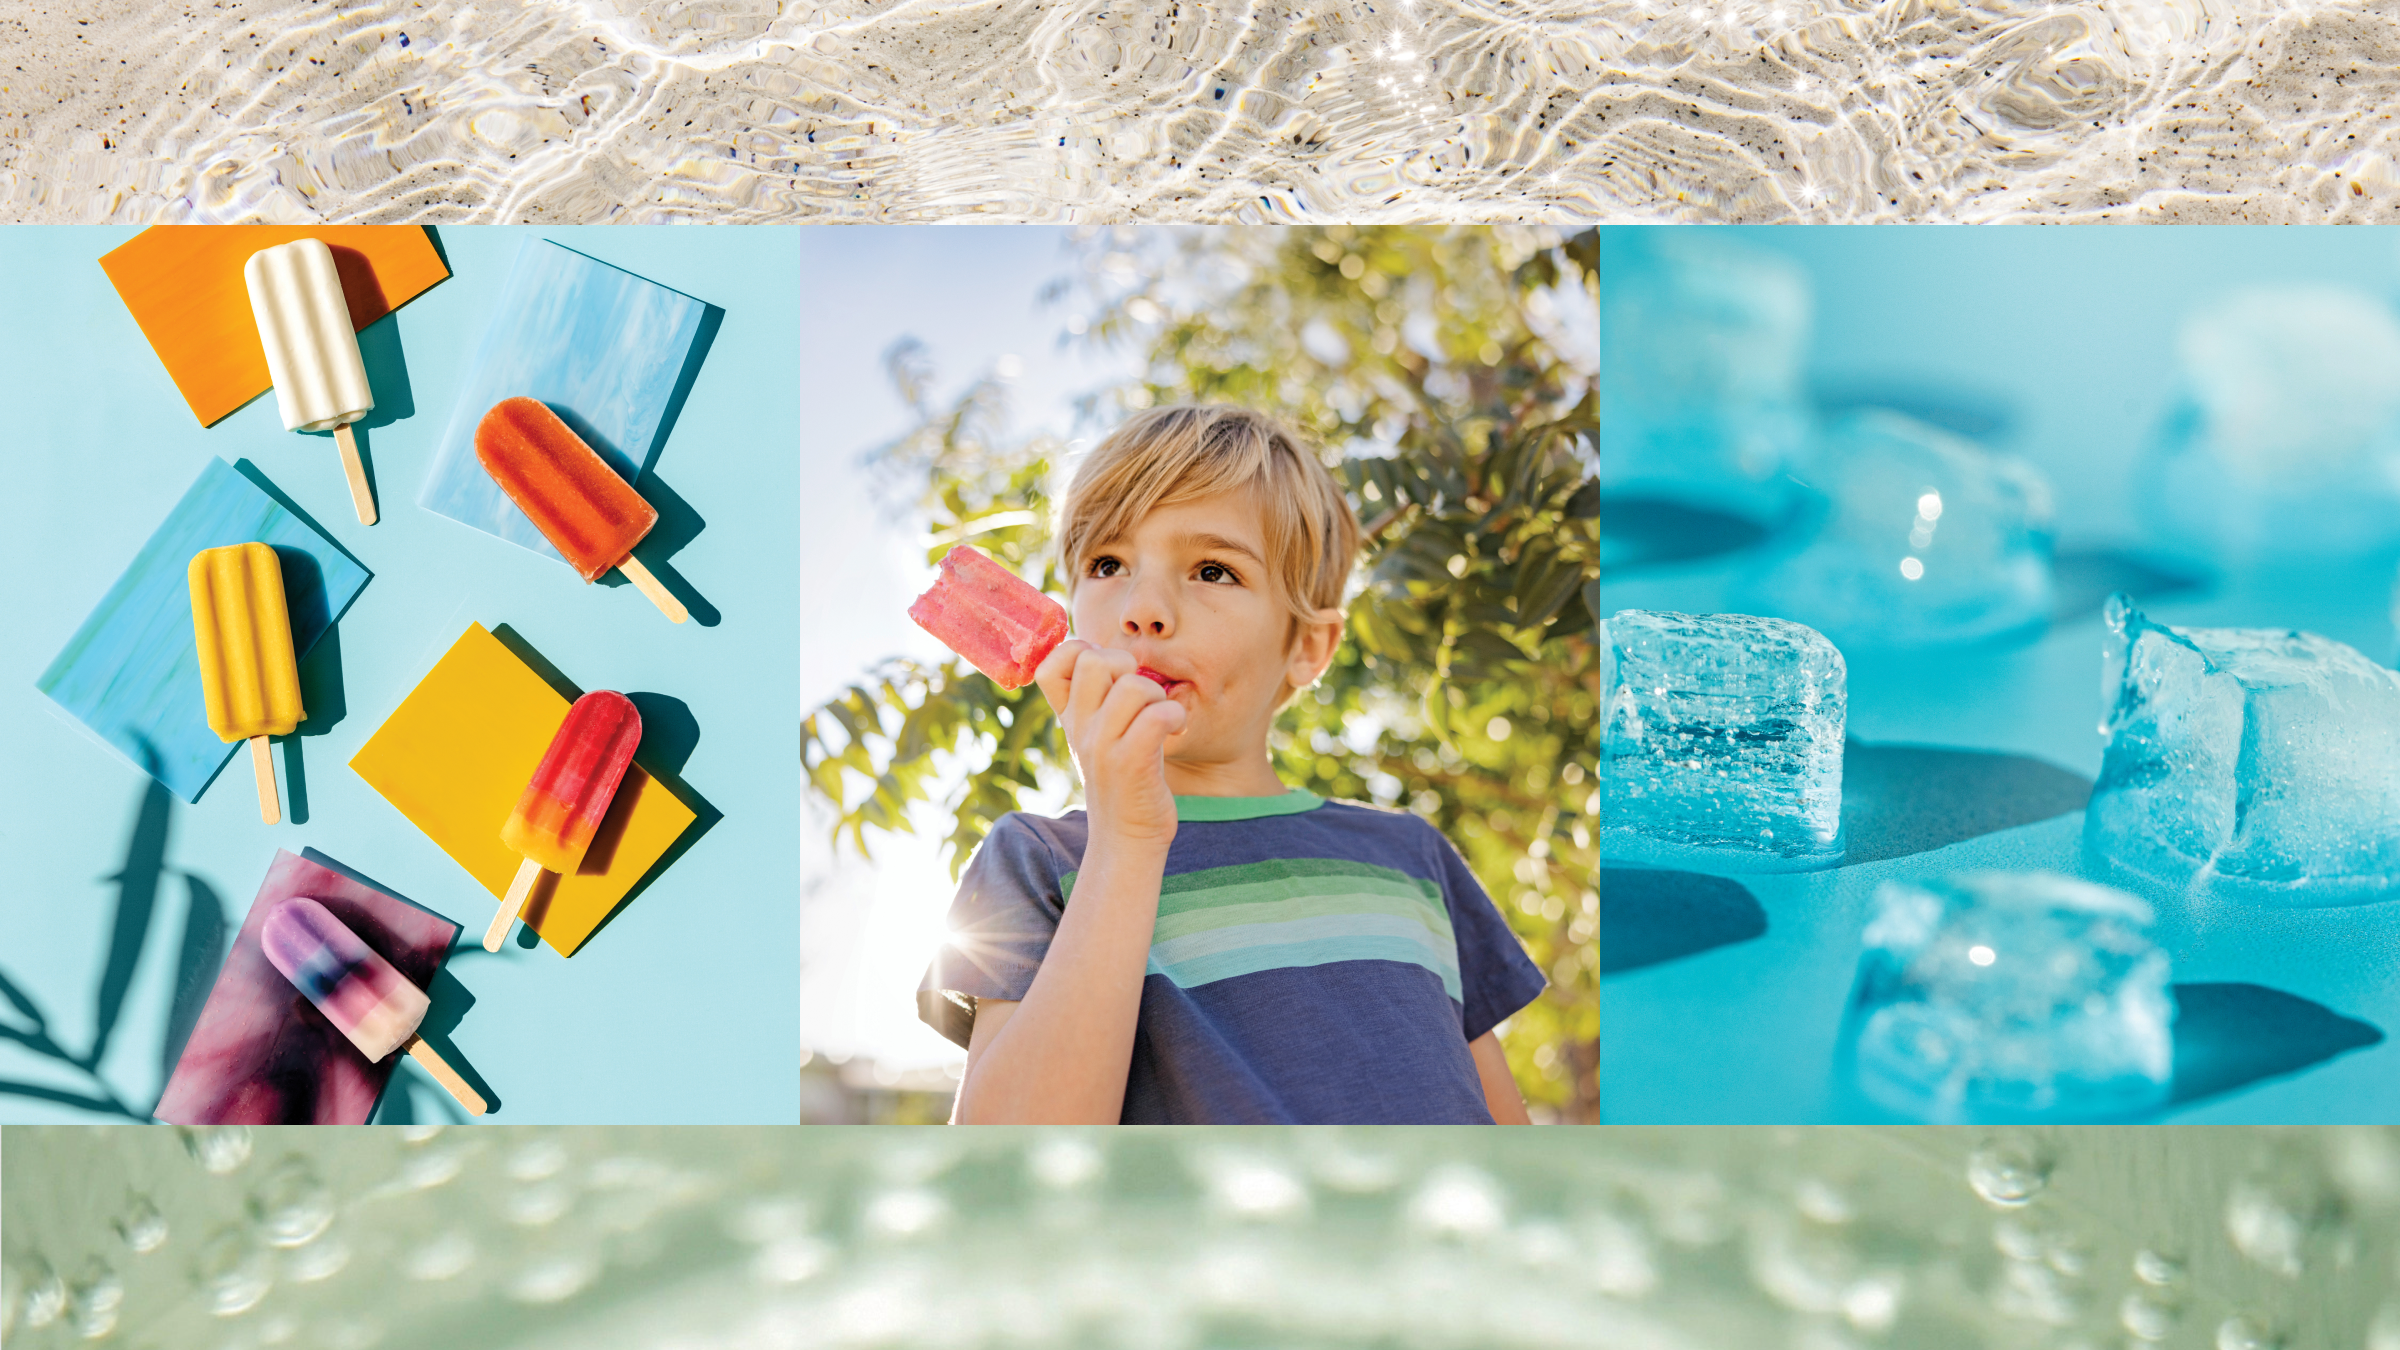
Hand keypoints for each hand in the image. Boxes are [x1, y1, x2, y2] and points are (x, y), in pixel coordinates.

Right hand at [1034, 639, 1185, 849]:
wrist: (1126, 839)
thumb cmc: (1121, 781)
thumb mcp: (1096, 739)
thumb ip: (1097, 700)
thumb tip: (1111, 654)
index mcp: (1070, 718)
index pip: (1052, 663)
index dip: (1081, 651)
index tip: (1108, 676)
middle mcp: (1080, 728)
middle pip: (1094, 660)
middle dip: (1126, 666)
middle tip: (1139, 695)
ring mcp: (1102, 746)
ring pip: (1133, 686)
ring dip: (1158, 695)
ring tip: (1160, 717)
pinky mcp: (1130, 764)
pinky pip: (1157, 716)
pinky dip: (1175, 716)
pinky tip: (1175, 730)